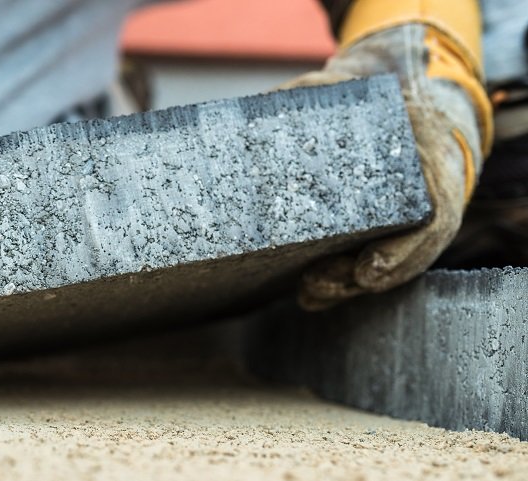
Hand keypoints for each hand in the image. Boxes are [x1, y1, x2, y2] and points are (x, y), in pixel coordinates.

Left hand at [279, 24, 490, 309]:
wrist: (412, 102)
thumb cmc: (378, 97)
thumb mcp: (351, 84)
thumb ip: (310, 93)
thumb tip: (257, 108)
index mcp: (432, 164)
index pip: (433, 221)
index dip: (403, 254)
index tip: (367, 271)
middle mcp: (427, 200)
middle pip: (403, 256)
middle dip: (356, 277)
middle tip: (314, 283)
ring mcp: (410, 220)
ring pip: (387, 267)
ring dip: (345, 287)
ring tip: (307, 294)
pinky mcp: (388, 230)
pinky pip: (371, 263)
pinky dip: (342, 282)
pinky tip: (308, 295)